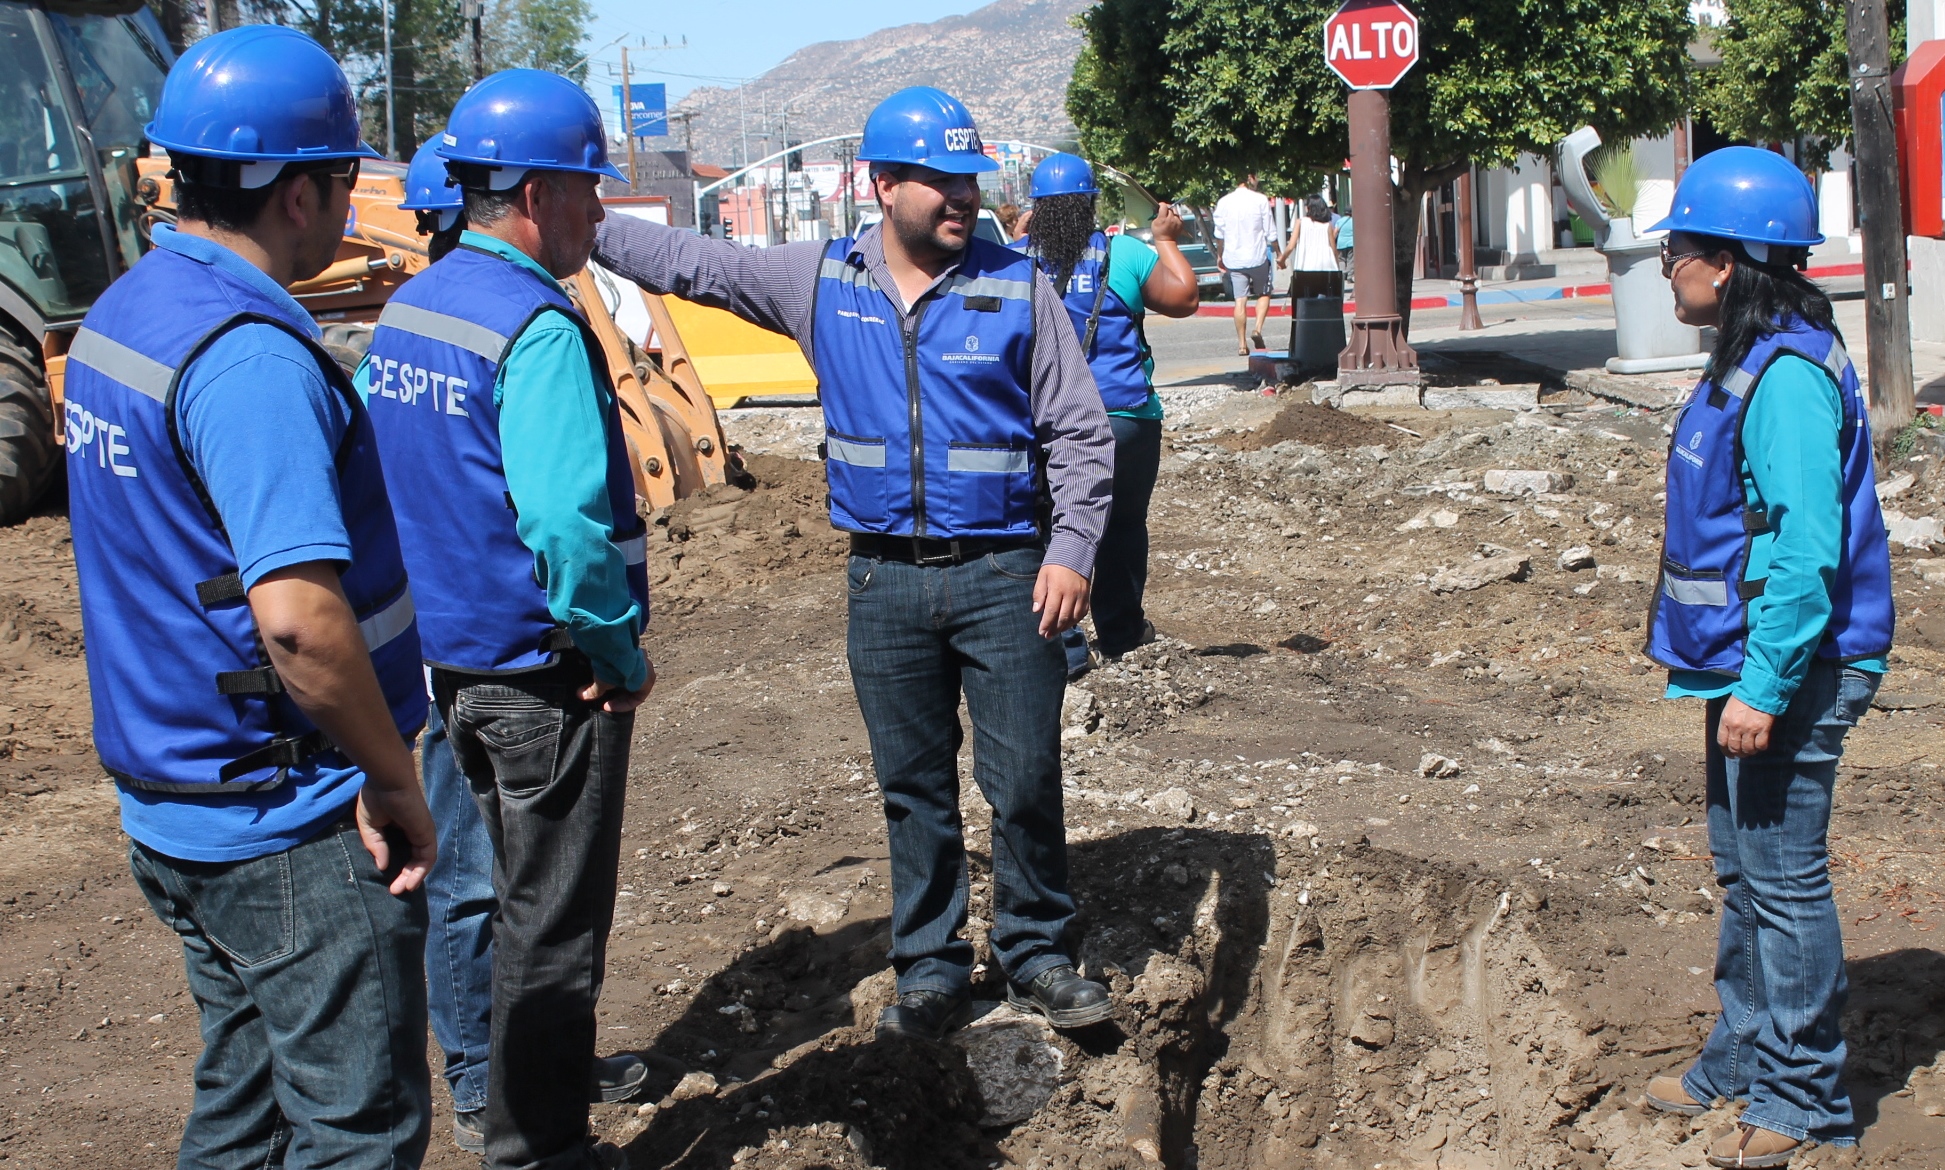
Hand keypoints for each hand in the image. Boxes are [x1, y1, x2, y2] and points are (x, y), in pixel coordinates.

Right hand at [356, 777, 436, 894]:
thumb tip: (382, 866)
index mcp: (401, 828)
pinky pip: (428, 857)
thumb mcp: (370, 827)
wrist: (387, 781)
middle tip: (394, 890)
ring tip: (400, 890)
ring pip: (423, 861)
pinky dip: (421, 871)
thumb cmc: (376, 797)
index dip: (397, 868)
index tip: (388, 883)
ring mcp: (423, 832)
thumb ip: (376, 846)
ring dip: (413, 877)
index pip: (403, 853)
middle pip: (415, 860)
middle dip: (405, 877)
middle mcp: (415, 832)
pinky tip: (410, 883)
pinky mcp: (427, 833)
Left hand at [579, 652, 655, 712]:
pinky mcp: (633, 648)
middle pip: (633, 687)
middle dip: (618, 693)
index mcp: (647, 681)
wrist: (615, 643)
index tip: (606, 705)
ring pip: (630, 674)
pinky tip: (605, 668)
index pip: (637, 699)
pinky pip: (626, 662)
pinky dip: (616, 669)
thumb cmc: (616, 667)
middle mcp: (648, 669)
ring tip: (603, 682)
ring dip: (617, 680)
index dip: (621, 706)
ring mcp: (641, 657)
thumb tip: (582, 695)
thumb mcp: (604, 682)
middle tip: (605, 695)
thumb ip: (594, 691)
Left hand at [1032, 565, 1090, 638]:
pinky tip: (1068, 624)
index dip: (1046, 624)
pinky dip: (1075, 620)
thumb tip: (1036, 610)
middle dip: (1054, 629)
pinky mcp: (1087, 596)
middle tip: (1048, 636)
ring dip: (1065, 627)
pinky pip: (1082, 613)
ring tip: (1057, 631)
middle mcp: (1070, 594)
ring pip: (1074, 617)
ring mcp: (1080, 596)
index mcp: (1057, 589)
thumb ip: (1039, 593)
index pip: (1051, 611)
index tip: (1041, 632)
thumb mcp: (1042, 576)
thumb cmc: (1055, 565)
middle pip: (1063, 617)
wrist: (1075, 553)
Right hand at [1150, 202, 1183, 243]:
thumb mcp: (1154, 223)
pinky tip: (1173, 219)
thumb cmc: (1158, 232)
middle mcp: (1171, 218)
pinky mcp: (1181, 223)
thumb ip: (1157, 215)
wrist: (1166, 241)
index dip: (1162, 204)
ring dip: (1172, 211)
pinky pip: (1179, 216)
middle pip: (1170, 208)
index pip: (1164, 206)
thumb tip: (1159, 209)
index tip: (1160, 205)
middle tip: (1164, 210)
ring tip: (1169, 214)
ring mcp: (1177, 221)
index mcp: (1163, 218)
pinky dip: (1176, 216)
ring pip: (1175, 211)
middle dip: (1167, 208)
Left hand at [1717, 697, 1775, 758]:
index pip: (1722, 741)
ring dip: (1749, 752)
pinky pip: (1761, 745)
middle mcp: (1736, 727)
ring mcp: (1750, 729)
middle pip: (1734, 747)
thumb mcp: (1729, 708)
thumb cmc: (1743, 697)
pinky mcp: (1763, 729)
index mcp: (1725, 720)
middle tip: (1741, 754)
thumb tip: (1729, 735)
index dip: (1725, 751)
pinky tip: (1760, 746)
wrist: (1760, 689)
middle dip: (1737, 753)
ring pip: (1747, 749)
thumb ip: (1728, 722)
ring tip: (1751, 751)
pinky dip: (1760, 748)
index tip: (1729, 754)